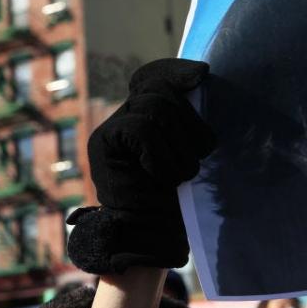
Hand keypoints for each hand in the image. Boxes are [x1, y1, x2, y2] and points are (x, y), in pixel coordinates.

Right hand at [67, 59, 215, 273]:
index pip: (154, 77)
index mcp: (145, 114)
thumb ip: (188, 123)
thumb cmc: (177, 199)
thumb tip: (203, 81)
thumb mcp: (190, 153)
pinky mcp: (103, 143)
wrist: (151, 236)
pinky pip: (141, 129)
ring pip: (155, 108)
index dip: (176, 71)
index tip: (203, 75)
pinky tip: (160, 177)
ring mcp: (111, 128)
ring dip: (179, 145)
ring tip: (180, 175)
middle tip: (196, 162)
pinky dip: (160, 155)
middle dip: (190, 123)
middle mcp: (125, 115)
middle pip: (161, 90)